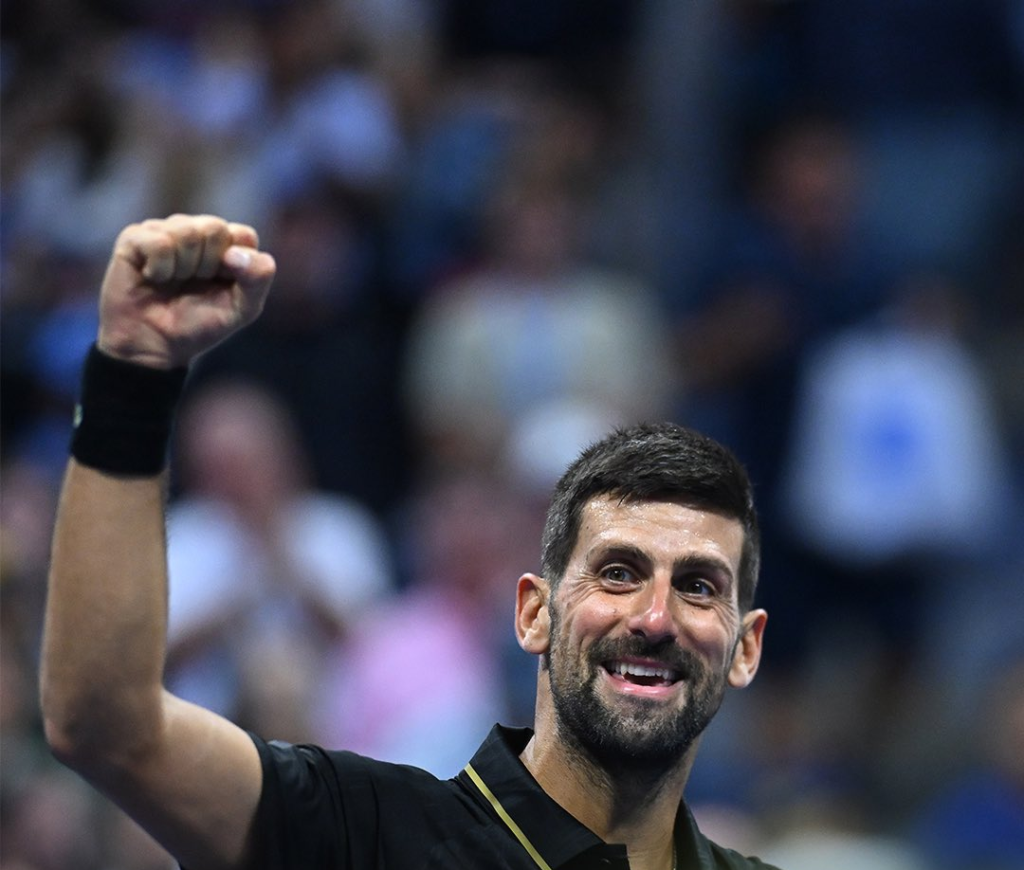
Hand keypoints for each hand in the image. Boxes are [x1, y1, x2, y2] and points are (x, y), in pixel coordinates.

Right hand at [97, 214, 275, 368]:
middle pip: (214, 228)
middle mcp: (195, 231)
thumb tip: (237, 253)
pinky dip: (160, 269)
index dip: (237, 263)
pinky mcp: (134, 238)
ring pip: (186, 232)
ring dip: (183, 268)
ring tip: (173, 282)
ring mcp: (164, 231)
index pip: (244, 235)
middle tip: (194, 283)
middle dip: (208, 265)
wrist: (156, 345)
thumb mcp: (242, 309)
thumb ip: (258, 279)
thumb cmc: (200, 324)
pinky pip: (158, 242)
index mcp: (225, 245)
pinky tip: (153, 278)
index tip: (224, 285)